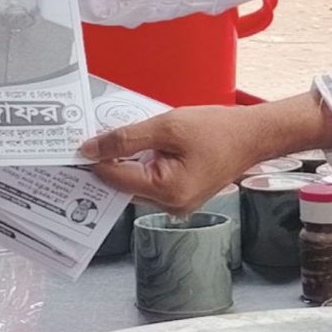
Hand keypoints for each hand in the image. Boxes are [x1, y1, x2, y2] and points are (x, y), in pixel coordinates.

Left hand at [79, 107, 276, 215]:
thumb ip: (126, 138)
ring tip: (120, 138)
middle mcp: (170, 206)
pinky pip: (151, 182)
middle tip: (95, 137)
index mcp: (167, 192)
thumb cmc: (219, 130)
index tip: (78, 144)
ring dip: (126, 163)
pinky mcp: (182, 196)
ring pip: (136, 185)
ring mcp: (177, 204)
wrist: (254, 135)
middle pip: (123, 186)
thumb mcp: (168, 126)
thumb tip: (91, 149)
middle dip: (110, 161)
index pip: (115, 179)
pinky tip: (142, 146)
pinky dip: (142, 165)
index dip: (95, 159)